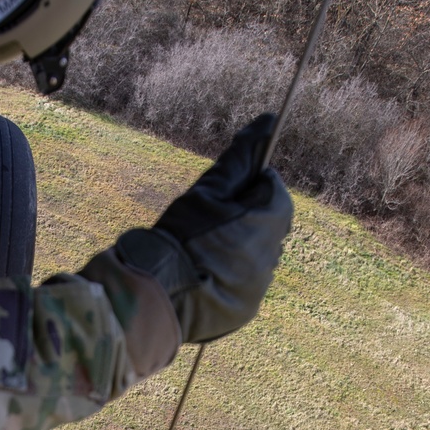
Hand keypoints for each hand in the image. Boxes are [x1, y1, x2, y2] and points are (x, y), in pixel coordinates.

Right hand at [111, 114, 291, 342]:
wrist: (155, 295)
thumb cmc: (180, 235)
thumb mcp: (207, 191)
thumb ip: (240, 157)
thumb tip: (270, 120)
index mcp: (267, 221)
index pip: (274, 190)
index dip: (250, 187)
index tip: (224, 193)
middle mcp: (272, 255)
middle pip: (268, 225)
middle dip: (246, 218)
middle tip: (207, 222)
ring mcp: (260, 286)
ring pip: (256, 255)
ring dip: (237, 248)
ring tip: (200, 251)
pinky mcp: (246, 310)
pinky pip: (245, 284)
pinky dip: (229, 276)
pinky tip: (201, 274)